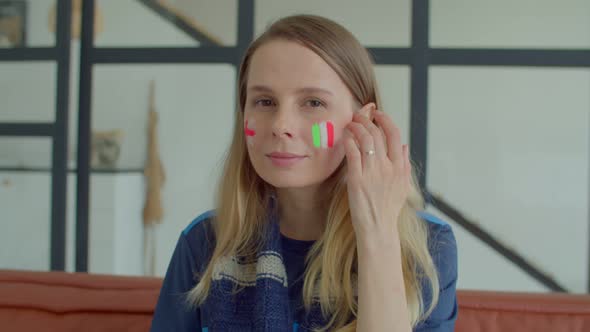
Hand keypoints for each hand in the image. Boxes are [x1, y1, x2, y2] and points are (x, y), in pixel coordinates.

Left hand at [343, 103, 411, 244]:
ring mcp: (373, 173)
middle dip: (367, 119)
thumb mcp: (403, 185)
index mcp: (399, 167)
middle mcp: (388, 167)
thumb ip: (404, 164)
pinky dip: (349, 141)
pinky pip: (353, 154)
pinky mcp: (358, 179)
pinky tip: (346, 137)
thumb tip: (404, 147)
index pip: (395, 135)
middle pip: (378, 134)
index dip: (385, 120)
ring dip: (357, 127)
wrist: (378, 228)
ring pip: (365, 140)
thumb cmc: (388, 208)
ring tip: (351, 123)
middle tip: (359, 115)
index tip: (377, 114)